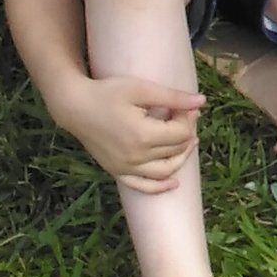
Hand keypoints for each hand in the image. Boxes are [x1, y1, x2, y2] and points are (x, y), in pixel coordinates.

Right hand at [55, 77, 204, 193]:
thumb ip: (173, 97)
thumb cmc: (107, 93)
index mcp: (143, 135)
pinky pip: (142, 186)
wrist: (74, 107)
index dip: (188, 119)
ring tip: (188, 142)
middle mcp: (136, 156)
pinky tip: (173, 183)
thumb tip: (201, 102)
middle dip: (185, 133)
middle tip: (185, 117)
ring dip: (181, 159)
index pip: (181, 133)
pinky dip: (159, 187)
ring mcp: (125, 167)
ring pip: (164, 171)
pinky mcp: (116, 171)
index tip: (184, 106)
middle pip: (175, 150)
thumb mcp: (141, 89)